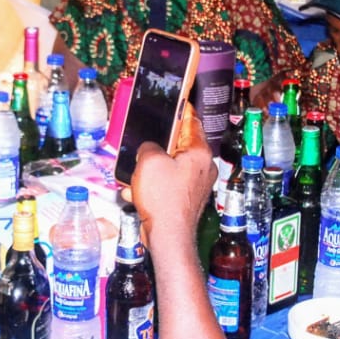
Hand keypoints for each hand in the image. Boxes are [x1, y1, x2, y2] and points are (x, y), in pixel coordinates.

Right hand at [128, 105, 215, 244]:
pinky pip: (167, 185)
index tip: (174, 102)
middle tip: (143, 147)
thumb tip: (148, 149)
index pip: (191, 122)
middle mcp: (203, 168)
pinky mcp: (186, 200)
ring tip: (136, 177)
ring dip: (150, 171)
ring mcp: (196, 185)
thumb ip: (148, 146)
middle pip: (178, 146)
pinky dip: (152, 188)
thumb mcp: (148, 161)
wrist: (168, 236)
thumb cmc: (164, 200)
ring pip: (169, 167)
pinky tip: (138, 193)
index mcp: (199, 153)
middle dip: (156, 148)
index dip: (180, 110)